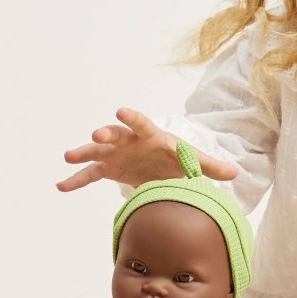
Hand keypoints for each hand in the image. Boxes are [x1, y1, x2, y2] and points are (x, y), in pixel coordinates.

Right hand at [56, 108, 237, 192]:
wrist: (162, 165)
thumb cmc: (176, 158)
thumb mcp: (192, 161)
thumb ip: (210, 166)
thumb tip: (236, 173)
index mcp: (150, 135)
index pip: (141, 123)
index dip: (132, 118)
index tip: (121, 110)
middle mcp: (129, 140)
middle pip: (115, 134)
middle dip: (105, 135)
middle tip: (96, 136)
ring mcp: (115, 154)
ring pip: (96, 152)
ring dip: (83, 152)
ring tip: (68, 156)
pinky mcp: (108, 169)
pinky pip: (89, 174)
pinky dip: (76, 180)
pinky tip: (60, 186)